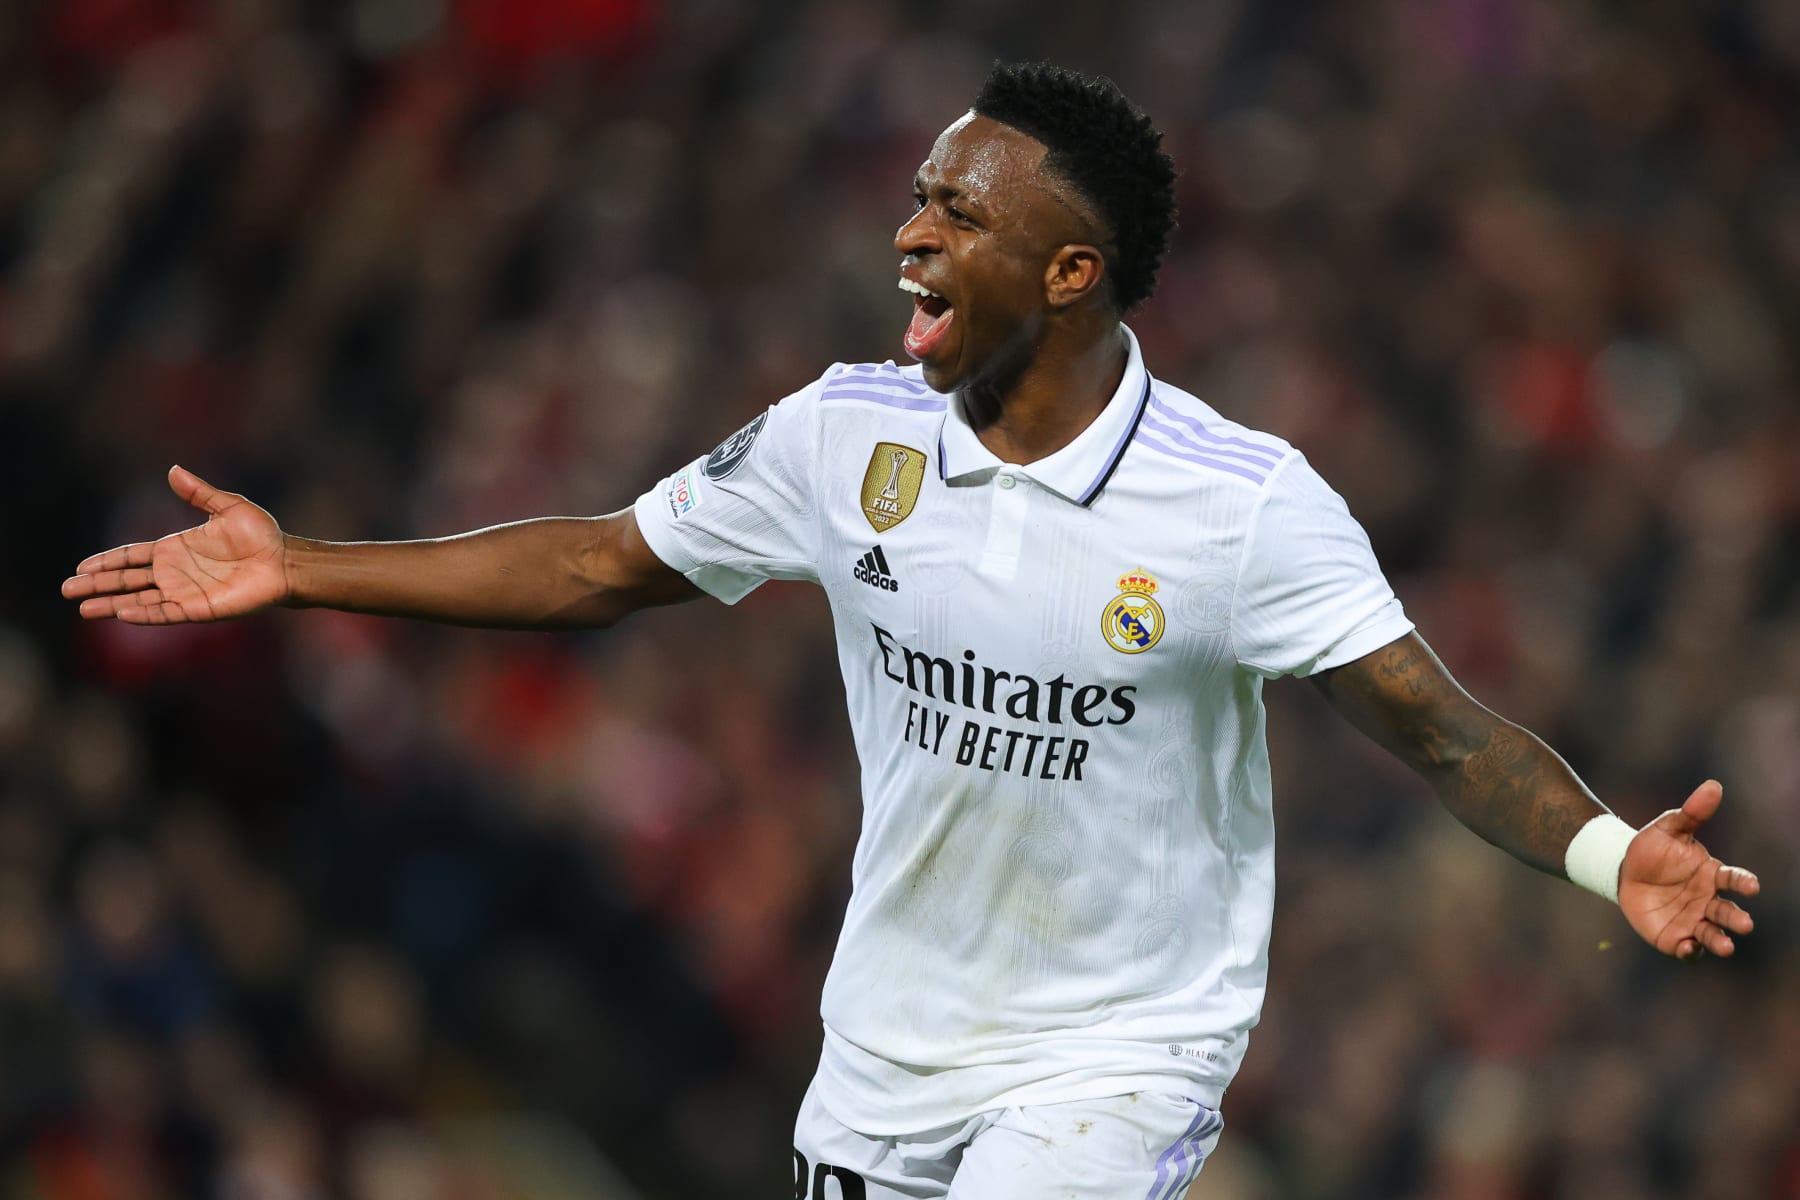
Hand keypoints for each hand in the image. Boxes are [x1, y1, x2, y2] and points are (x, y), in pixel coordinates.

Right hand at [62, 466, 289, 623]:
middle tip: (67, 590)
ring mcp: (185, 592)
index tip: (81, 567)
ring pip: (139, 599)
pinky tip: (122, 613)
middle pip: (127, 579)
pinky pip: (166, 613)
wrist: (284, 561)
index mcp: (176, 548)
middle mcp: (175, 572)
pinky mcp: (199, 608)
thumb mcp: (227, 507)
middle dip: (97, 585)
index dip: (106, 561)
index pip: (131, 556)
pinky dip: (144, 614)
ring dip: (111, 604)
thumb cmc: (261, 535)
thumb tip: (172, 469)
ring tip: (83, 609)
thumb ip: (198, 492)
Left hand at [1619, 780, 1758, 960]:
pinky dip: (1689, 950)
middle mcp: (1708, 900)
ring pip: (1713, 934)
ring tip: (1725, 945)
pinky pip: (1687, 948)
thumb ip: (1691, 812)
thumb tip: (1713, 785)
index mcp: (1712, 874)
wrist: (1624, 871)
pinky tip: (1685, 946)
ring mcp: (1693, 920)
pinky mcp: (1675, 937)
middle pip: (1727, 912)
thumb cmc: (1651, 849)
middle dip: (1737, 919)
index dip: (1744, 882)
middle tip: (1744, 924)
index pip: (1734, 879)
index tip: (1752, 886)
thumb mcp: (1668, 828)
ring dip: (1720, 941)